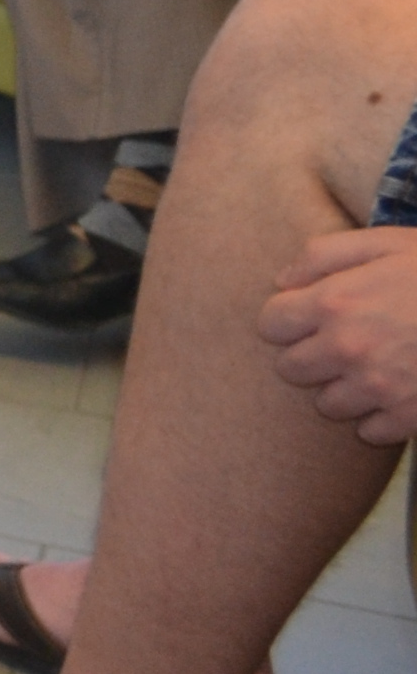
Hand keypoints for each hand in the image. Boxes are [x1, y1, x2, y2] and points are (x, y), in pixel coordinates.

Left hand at [258, 225, 416, 445]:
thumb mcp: (386, 242)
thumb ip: (325, 255)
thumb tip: (283, 282)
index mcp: (334, 303)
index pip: (270, 325)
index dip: (288, 320)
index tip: (310, 317)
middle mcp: (347, 349)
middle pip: (291, 370)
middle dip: (311, 356)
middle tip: (345, 343)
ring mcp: (379, 388)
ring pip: (327, 405)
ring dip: (344, 390)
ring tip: (376, 368)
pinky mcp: (410, 418)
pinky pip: (370, 431)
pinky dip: (381, 417)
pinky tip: (402, 392)